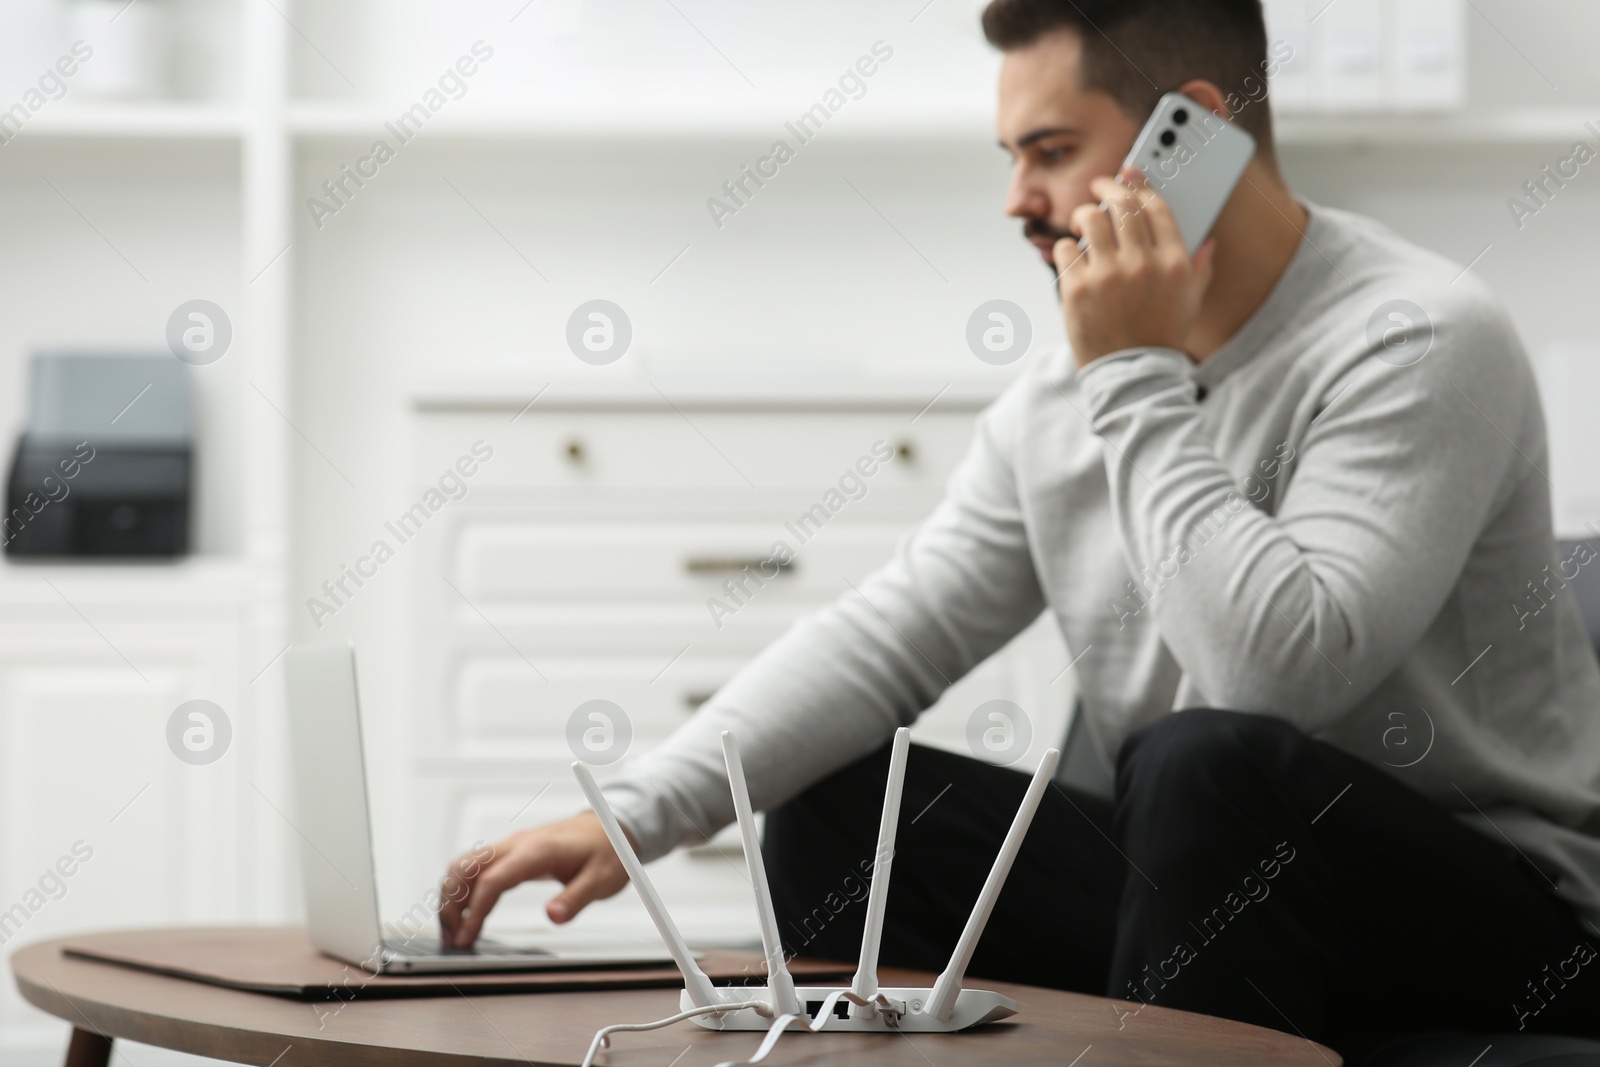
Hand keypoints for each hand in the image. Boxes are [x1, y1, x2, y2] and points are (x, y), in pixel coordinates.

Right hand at [438, 811, 630, 946]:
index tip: (467, 939)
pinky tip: (467, 914)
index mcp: (537, 850)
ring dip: (452, 896)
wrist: (611, 827)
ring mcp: (512, 846)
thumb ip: (576, 899)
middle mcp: (518, 844)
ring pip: (465, 865)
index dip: (474, 911)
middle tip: (452, 939)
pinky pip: (477, 868)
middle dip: (450, 903)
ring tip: (454, 932)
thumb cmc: (607, 851)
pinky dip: (463, 890)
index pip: (492, 879)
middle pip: (465, 867)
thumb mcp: (602, 879)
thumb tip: (553, 917)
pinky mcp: (512, 853)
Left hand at [1053, 167, 1215, 368]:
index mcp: (1174, 262)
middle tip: (1099, 185)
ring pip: (1090, 219)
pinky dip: (1065, 247)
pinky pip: (1065, 249)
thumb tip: (1208, 241)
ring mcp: (1107, 275)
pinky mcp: (1077, 288)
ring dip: (1084, 213)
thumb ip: (1199, 268)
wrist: (1131, 374)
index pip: (1155, 206)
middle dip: (1108, 186)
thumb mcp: (1190, 302)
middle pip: (1122, 204)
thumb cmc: (1161, 336)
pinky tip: (1072, 256)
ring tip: (1082, 220)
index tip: (1128, 173)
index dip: (1140, 184)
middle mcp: (1142, 264)